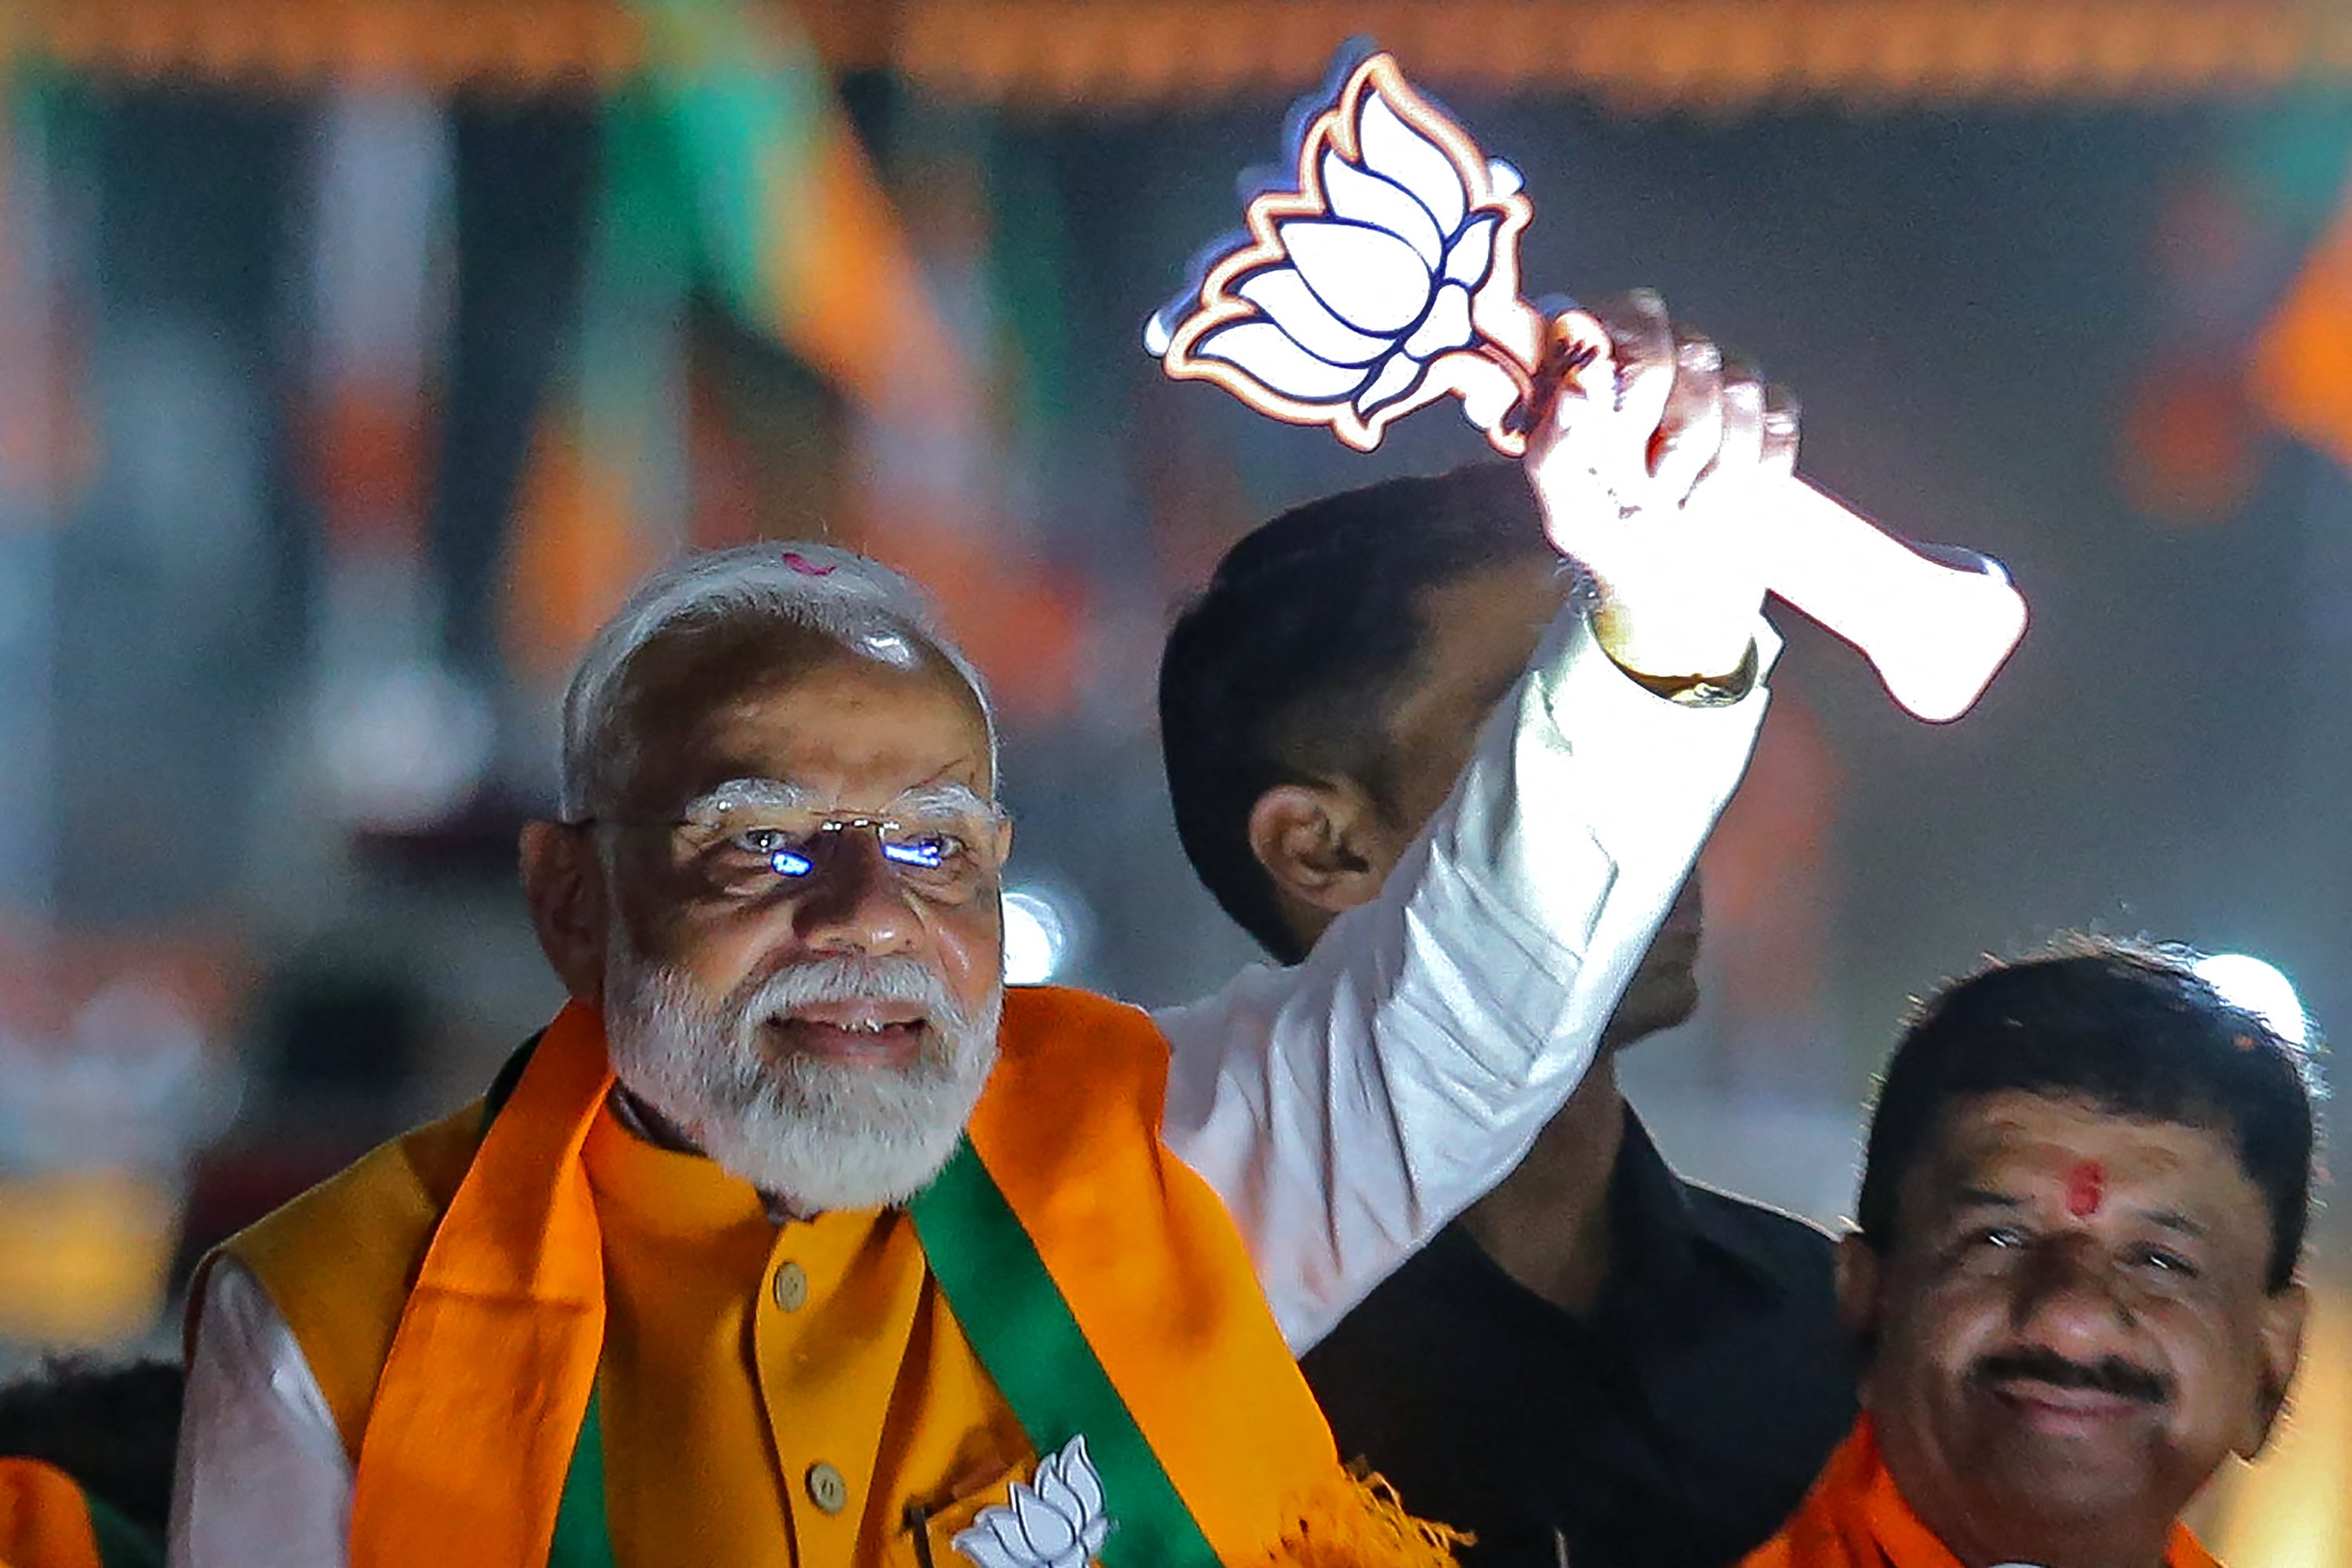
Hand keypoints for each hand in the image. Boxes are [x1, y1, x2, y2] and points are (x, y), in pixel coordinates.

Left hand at [1521, 291, 1797, 681]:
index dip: (1635, 371)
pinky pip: (1777, 428)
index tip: (1622, 433)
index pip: (1634, 314)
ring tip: (1677, 505)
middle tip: (1648, 487)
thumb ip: (1557, 445)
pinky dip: (1748, 480)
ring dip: (1708, 470)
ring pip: (1740, 391)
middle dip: (1673, 436)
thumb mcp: (1566, 506)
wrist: (1672, 590)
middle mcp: (1665, 352)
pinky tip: (1715, 503)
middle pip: (1693, 351)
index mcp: (1606, 358)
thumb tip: (1580, 386)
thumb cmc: (1606, 536)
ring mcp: (1722, 380)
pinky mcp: (1771, 414)